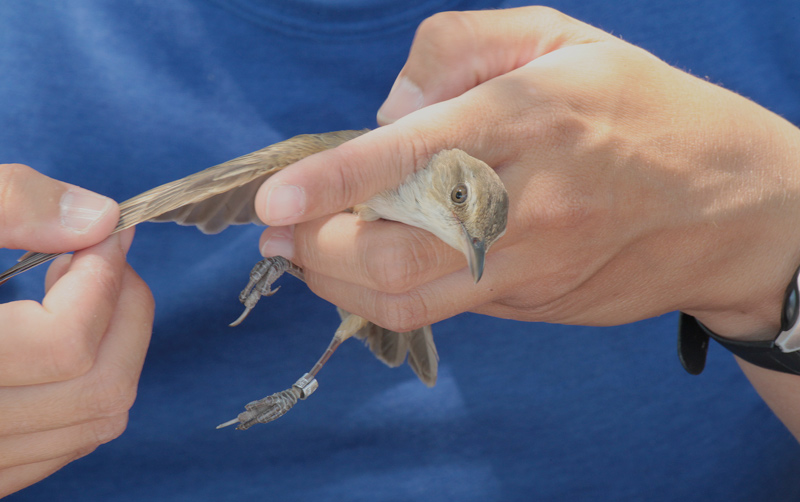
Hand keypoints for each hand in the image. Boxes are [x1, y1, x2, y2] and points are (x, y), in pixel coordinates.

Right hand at [0, 165, 153, 496]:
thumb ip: (2, 204)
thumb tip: (97, 219)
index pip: (63, 345)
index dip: (103, 277)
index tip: (104, 232)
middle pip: (96, 391)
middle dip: (125, 312)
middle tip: (100, 258)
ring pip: (91, 425)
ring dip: (113, 347)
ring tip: (77, 291)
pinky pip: (61, 444)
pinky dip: (84, 386)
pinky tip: (60, 339)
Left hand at [253, 7, 799, 340]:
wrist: (725, 204)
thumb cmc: (636, 109)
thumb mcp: (557, 37)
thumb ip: (456, 47)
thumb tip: (386, 108)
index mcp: (529, 117)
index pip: (414, 154)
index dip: (335, 181)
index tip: (275, 202)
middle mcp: (527, 201)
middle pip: (396, 251)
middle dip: (318, 250)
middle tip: (279, 233)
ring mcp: (530, 265)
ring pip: (409, 298)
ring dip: (338, 283)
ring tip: (307, 255)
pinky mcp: (531, 302)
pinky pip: (442, 308)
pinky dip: (385, 294)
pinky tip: (364, 268)